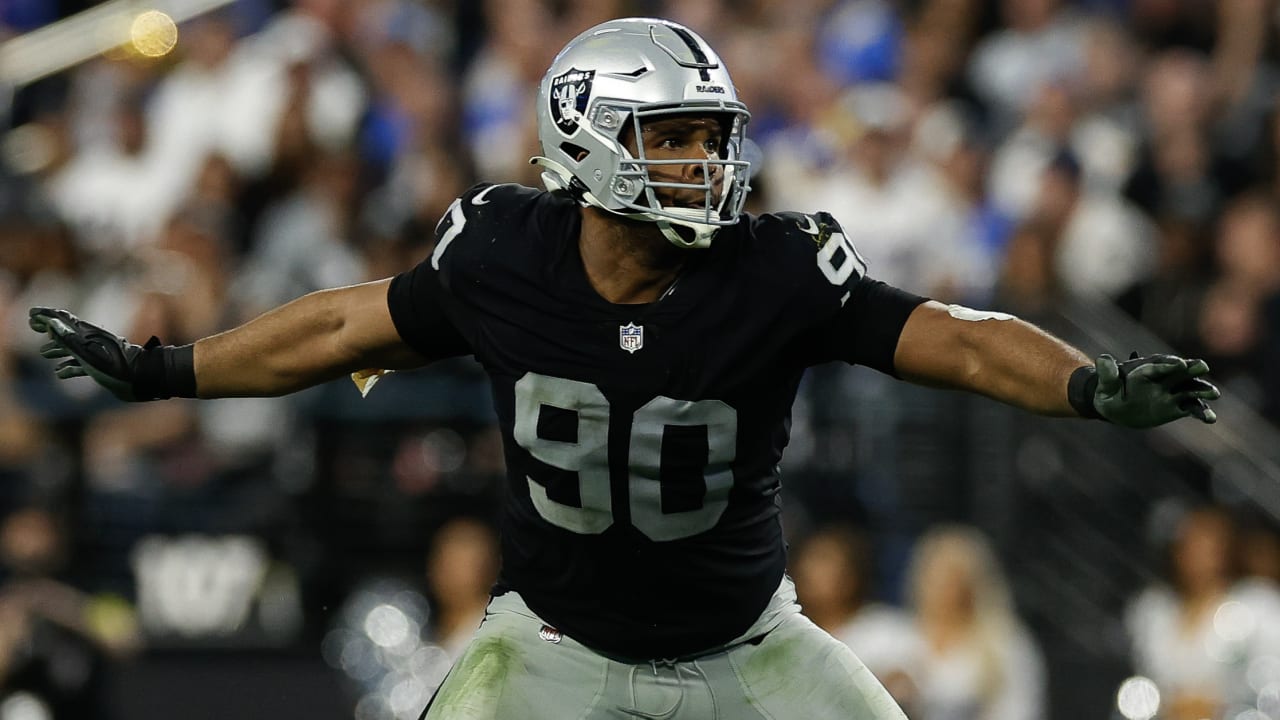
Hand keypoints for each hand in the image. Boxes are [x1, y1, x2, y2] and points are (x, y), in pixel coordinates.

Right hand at [28, 307, 151, 400]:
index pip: (64, 320)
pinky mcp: (104, 368)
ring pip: (74, 349)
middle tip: (32, 326)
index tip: (31, 314)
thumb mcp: (89, 354)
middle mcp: (93, 342)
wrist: (143, 380)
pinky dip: (70, 367)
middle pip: (67, 332)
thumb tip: (50, 323)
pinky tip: (60, 373)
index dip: (46, 316)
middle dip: (50, 329)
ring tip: (43, 353)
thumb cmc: (117, 368)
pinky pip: (83, 366)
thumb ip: (69, 340)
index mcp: (89, 335)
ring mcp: (99, 355)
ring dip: (58, 349)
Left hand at [1092, 353, 1219, 427]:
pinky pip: (1191, 408)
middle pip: (1181, 372)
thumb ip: (1107, 373)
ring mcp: (1172, 392)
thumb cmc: (1108, 391)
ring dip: (1202, 390)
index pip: (1159, 365)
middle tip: (1202, 367)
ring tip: (1214, 394)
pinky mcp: (1177, 407)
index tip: (1179, 364)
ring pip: (1191, 390)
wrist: (1116, 407)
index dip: (1168, 364)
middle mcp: (1164, 378)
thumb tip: (1102, 359)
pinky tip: (1210, 419)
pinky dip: (1201, 412)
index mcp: (1147, 368)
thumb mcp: (1104, 383)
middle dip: (1192, 369)